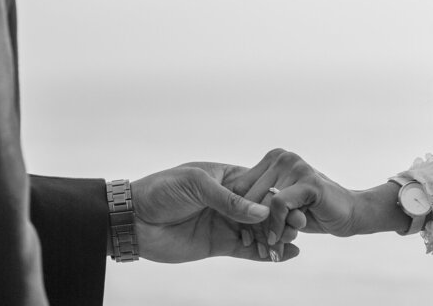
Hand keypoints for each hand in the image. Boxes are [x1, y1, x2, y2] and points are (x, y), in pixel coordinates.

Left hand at [133, 161, 299, 262]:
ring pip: (258, 231)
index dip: (275, 194)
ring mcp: (224, 222)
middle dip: (281, 217)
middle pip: (262, 209)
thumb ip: (229, 200)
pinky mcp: (218, 244)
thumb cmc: (160, 191)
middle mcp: (228, 199)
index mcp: (224, 176)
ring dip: (277, 235)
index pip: (257, 184)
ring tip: (294, 240)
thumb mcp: (195, 186)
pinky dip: (265, 253)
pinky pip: (247, 249)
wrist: (133, 220)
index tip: (295, 202)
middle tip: (300, 225)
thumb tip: (263, 211)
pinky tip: (285, 255)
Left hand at [232, 148, 408, 259]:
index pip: (241, 186)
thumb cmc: (313, 211)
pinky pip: (278, 205)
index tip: (244, 237)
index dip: (239, 213)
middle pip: (249, 195)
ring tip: (270, 246)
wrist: (351, 213)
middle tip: (257, 246)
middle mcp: (282, 157)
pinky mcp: (307, 181)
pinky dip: (274, 225)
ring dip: (263, 229)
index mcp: (273, 158)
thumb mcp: (282, 205)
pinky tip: (277, 240)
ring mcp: (296, 166)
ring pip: (261, 202)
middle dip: (251, 224)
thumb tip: (228, 210)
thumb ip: (259, 202)